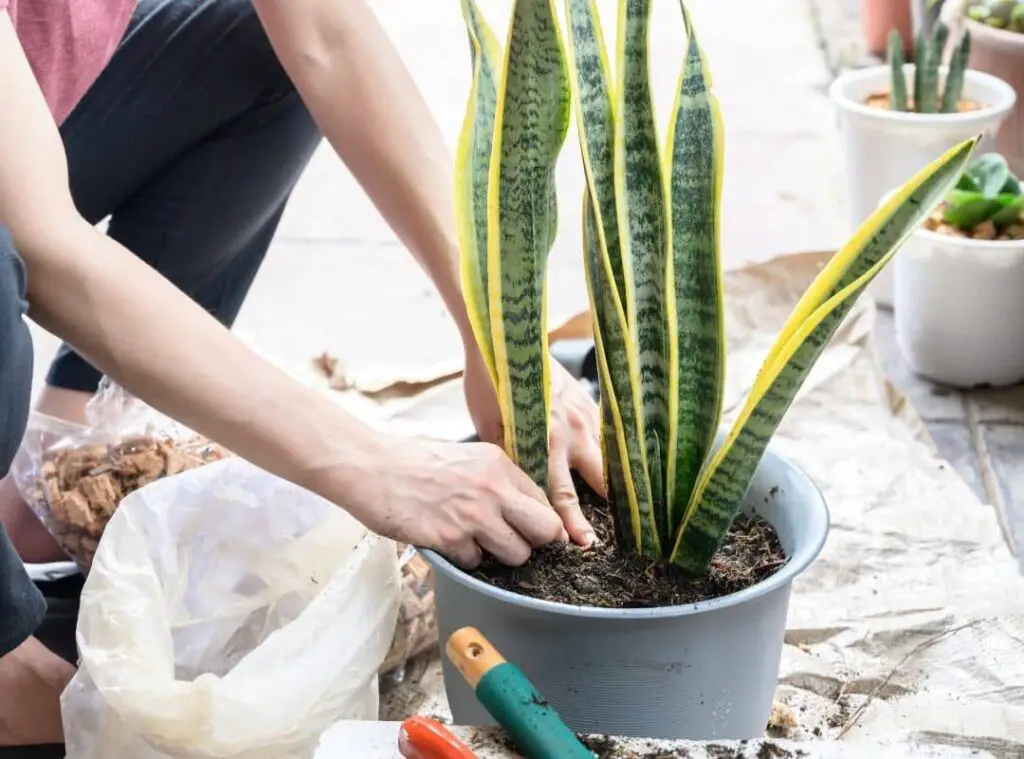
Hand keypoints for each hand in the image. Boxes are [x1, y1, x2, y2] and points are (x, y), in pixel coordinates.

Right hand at [350, 434, 564, 568]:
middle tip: (515, 543)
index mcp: (499, 465)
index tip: (533, 533)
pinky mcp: (451, 538)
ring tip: (475, 541)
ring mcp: (474, 515)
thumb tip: (521, 510)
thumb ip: (496, 481)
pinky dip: (464, 559)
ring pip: (517, 554)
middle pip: (545, 530)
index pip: (545, 502)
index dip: (542, 523)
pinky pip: (476, 562)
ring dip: (499, 555)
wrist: (372, 468)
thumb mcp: (467, 458)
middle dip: (535, 542)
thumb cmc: (415, 462)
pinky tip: (446, 541)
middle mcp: (493, 489)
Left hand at [463, 346, 604, 546]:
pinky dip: (614, 450)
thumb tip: (516, 488)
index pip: (561, 495)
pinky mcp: (590, 399)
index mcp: (543, 445)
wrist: (506, 340)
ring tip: (630, 501)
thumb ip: (511, 458)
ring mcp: (585, 415)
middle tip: (620, 531)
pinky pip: (609, 431)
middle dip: (609, 509)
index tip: (584, 543)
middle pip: (599, 482)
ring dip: (617, 479)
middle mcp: (570, 434)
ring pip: (611, 456)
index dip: (573, 523)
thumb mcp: (489, 429)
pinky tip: (620, 463)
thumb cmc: (490, 386)